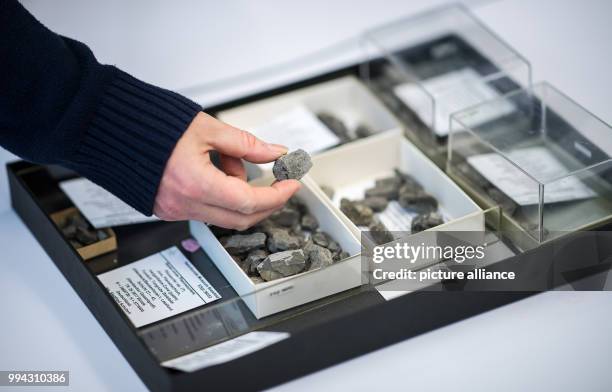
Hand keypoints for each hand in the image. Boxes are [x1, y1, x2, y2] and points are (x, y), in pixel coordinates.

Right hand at [154, 112, 300, 229]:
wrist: (114, 129)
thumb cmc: (152, 125)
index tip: (291, 184)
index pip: (249, 202)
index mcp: (194, 183)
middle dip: (265, 201)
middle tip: (278, 182)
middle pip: (240, 217)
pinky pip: (206, 209)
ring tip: (227, 158)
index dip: (276, 196)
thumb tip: (275, 153)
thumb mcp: (208, 128)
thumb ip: (246, 144)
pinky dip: (220, 194)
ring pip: (224, 213)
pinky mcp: (168, 210)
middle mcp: (183, 204)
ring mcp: (174, 210)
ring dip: (238, 192)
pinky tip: (213, 169)